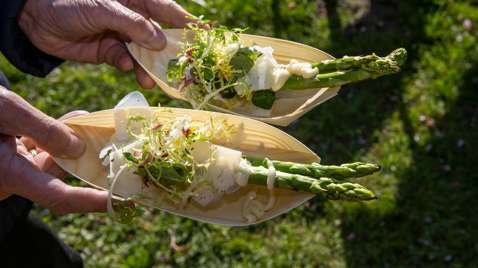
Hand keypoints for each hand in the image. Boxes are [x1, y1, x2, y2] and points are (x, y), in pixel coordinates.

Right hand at [0, 86, 106, 213]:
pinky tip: (76, 120)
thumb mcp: (6, 110)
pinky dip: (59, 137)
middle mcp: (11, 177)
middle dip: (89, 164)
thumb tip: (79, 149)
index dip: (89, 200)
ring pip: (54, 160)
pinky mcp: (11, 156)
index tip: (116, 201)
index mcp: (7, 174)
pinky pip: (43, 149)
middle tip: (119, 154)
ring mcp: (12, 167)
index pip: (57, 196)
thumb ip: (43, 129)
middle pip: (60, 175)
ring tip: (97, 125)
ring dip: (76, 143)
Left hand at [18, 0, 194, 88]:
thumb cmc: (69, 1)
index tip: (207, 35)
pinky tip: (131, 71)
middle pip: (160, 37)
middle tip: (186, 69)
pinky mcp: (108, 52)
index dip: (188, 23)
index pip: (168, 11)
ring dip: (152, 67)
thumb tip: (161, 43)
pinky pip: (126, 62)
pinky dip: (130, 68)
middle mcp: (132, 18)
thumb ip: (133, 25)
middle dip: (173, 53)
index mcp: (136, 0)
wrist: (33, 17)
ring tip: (155, 80)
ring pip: (145, 54)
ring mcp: (121, 36)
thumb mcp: (104, 8)